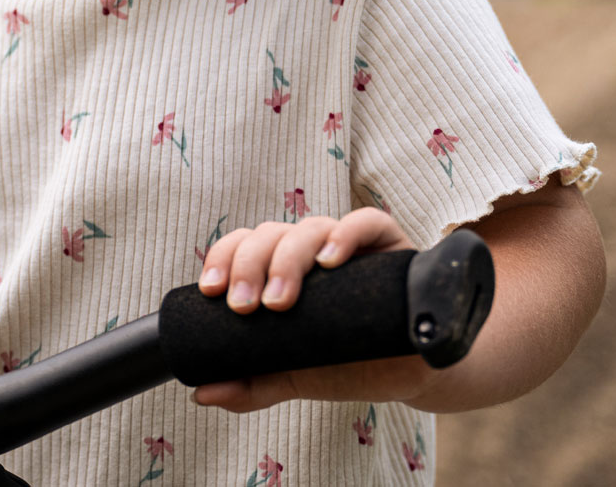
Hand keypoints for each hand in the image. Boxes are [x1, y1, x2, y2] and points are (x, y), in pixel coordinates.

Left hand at [190, 207, 429, 412]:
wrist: (413, 373)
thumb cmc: (351, 362)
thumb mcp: (298, 374)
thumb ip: (253, 383)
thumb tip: (202, 392)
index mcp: (283, 269)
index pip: (244, 246)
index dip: (223, 259)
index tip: (210, 293)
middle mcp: (312, 250)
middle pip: (270, 235)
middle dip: (249, 266)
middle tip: (244, 307)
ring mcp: (350, 244)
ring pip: (310, 227)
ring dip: (288, 258)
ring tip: (279, 298)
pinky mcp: (389, 243)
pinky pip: (366, 222)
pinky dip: (345, 234)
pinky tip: (330, 259)